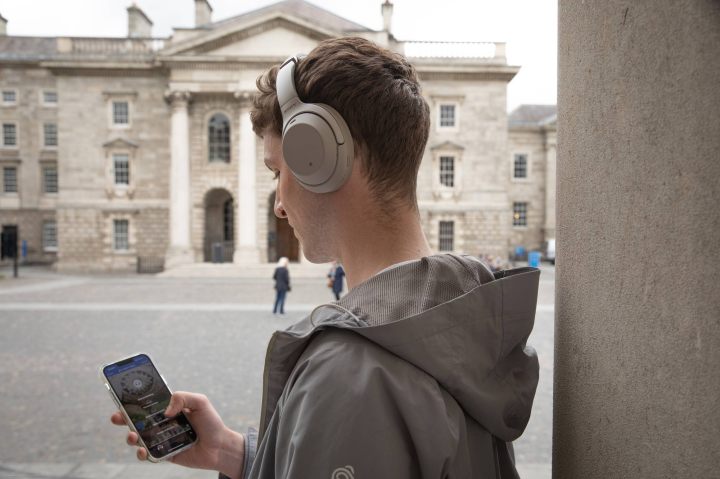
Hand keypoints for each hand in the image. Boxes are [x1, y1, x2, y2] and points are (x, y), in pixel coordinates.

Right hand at [110, 391, 244, 476]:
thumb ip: (182, 397)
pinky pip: (147, 454)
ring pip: (138, 437)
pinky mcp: (163, 453)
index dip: (132, 401)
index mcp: (169, 409)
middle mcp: (162, 423)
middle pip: (136, 420)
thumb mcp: (200, 402)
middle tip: (117, 417)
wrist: (220, 446)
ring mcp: (161, 439)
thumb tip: (165, 411)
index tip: (121, 398)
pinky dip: (141, 453)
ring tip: (133, 436)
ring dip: (130, 437)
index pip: (147, 403)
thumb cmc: (211, 422)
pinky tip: (143, 450)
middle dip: (122, 418)